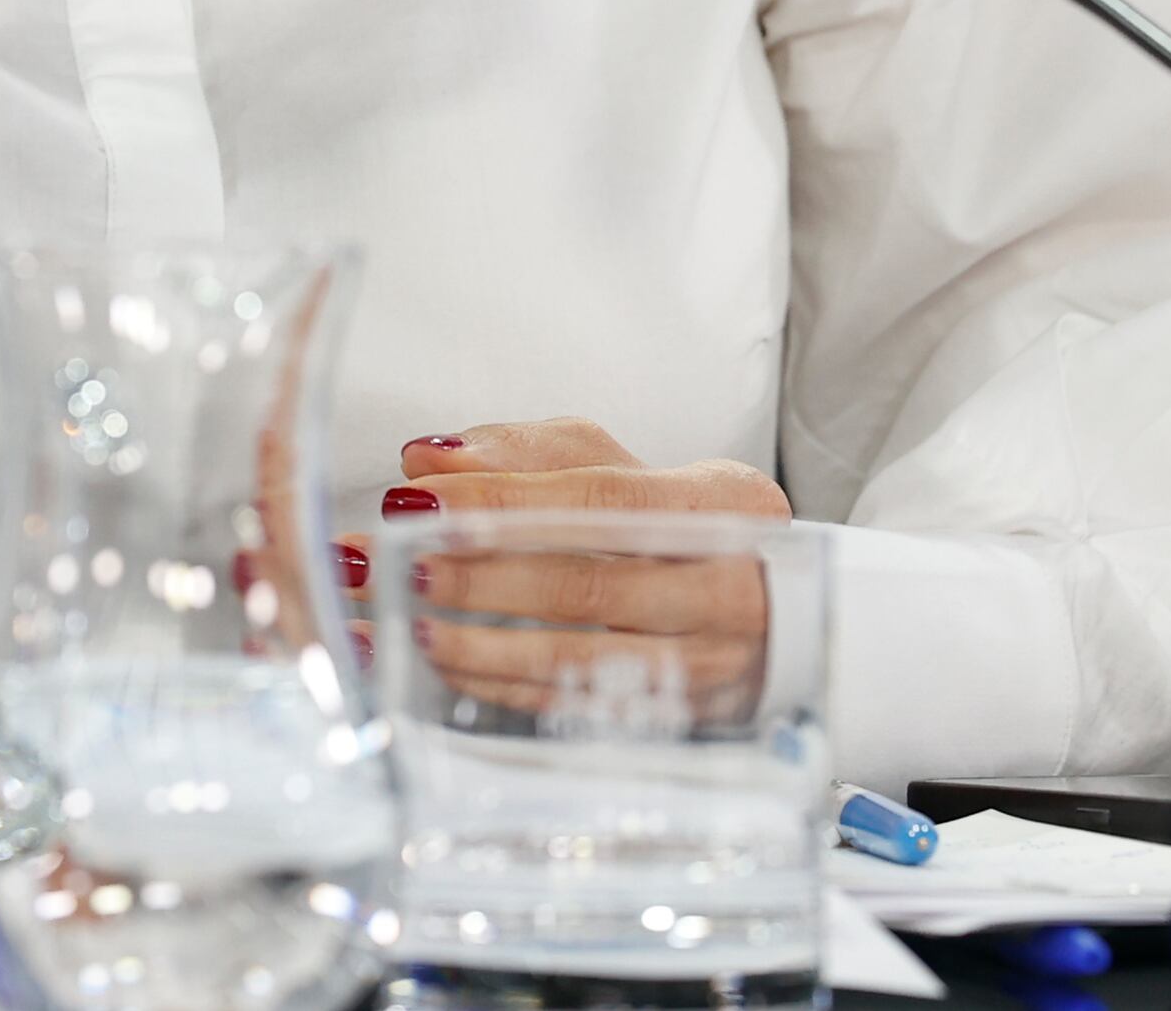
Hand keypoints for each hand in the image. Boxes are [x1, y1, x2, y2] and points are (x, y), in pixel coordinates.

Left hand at [373, 421, 790, 716]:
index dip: (504, 501)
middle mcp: (726, 587)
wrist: (783, 613)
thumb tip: (429, 460)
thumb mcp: (624, 466)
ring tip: (397, 620)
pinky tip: (437, 661)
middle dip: (471, 575)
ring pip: (575, 658)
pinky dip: (496, 685)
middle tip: (387, 563)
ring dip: (472, 642)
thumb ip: (526, 454)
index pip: (601, 500)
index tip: (418, 499)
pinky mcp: (676, 717)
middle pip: (585, 584)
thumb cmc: (684, 525)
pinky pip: (572, 705)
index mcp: (722, 504)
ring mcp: (706, 664)